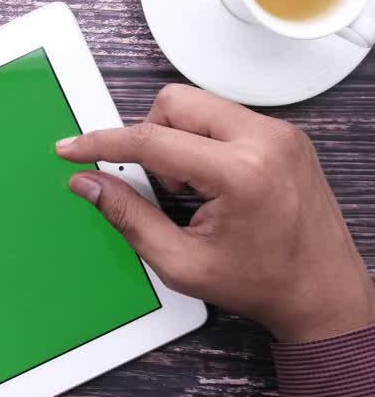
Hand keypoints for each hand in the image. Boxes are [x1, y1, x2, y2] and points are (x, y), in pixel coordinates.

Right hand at [56, 84, 374, 342]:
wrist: (323, 292)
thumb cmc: (263, 283)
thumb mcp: (180, 261)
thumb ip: (127, 216)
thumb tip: (89, 184)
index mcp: (241, 173)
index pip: (151, 140)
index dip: (102, 143)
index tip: (73, 148)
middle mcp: (266, 140)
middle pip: (175, 103)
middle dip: (150, 138)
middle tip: (161, 186)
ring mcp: (281, 134)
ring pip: (199, 106)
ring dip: (178, 141)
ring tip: (192, 191)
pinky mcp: (285, 136)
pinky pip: (224, 118)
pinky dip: (203, 143)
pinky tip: (212, 184)